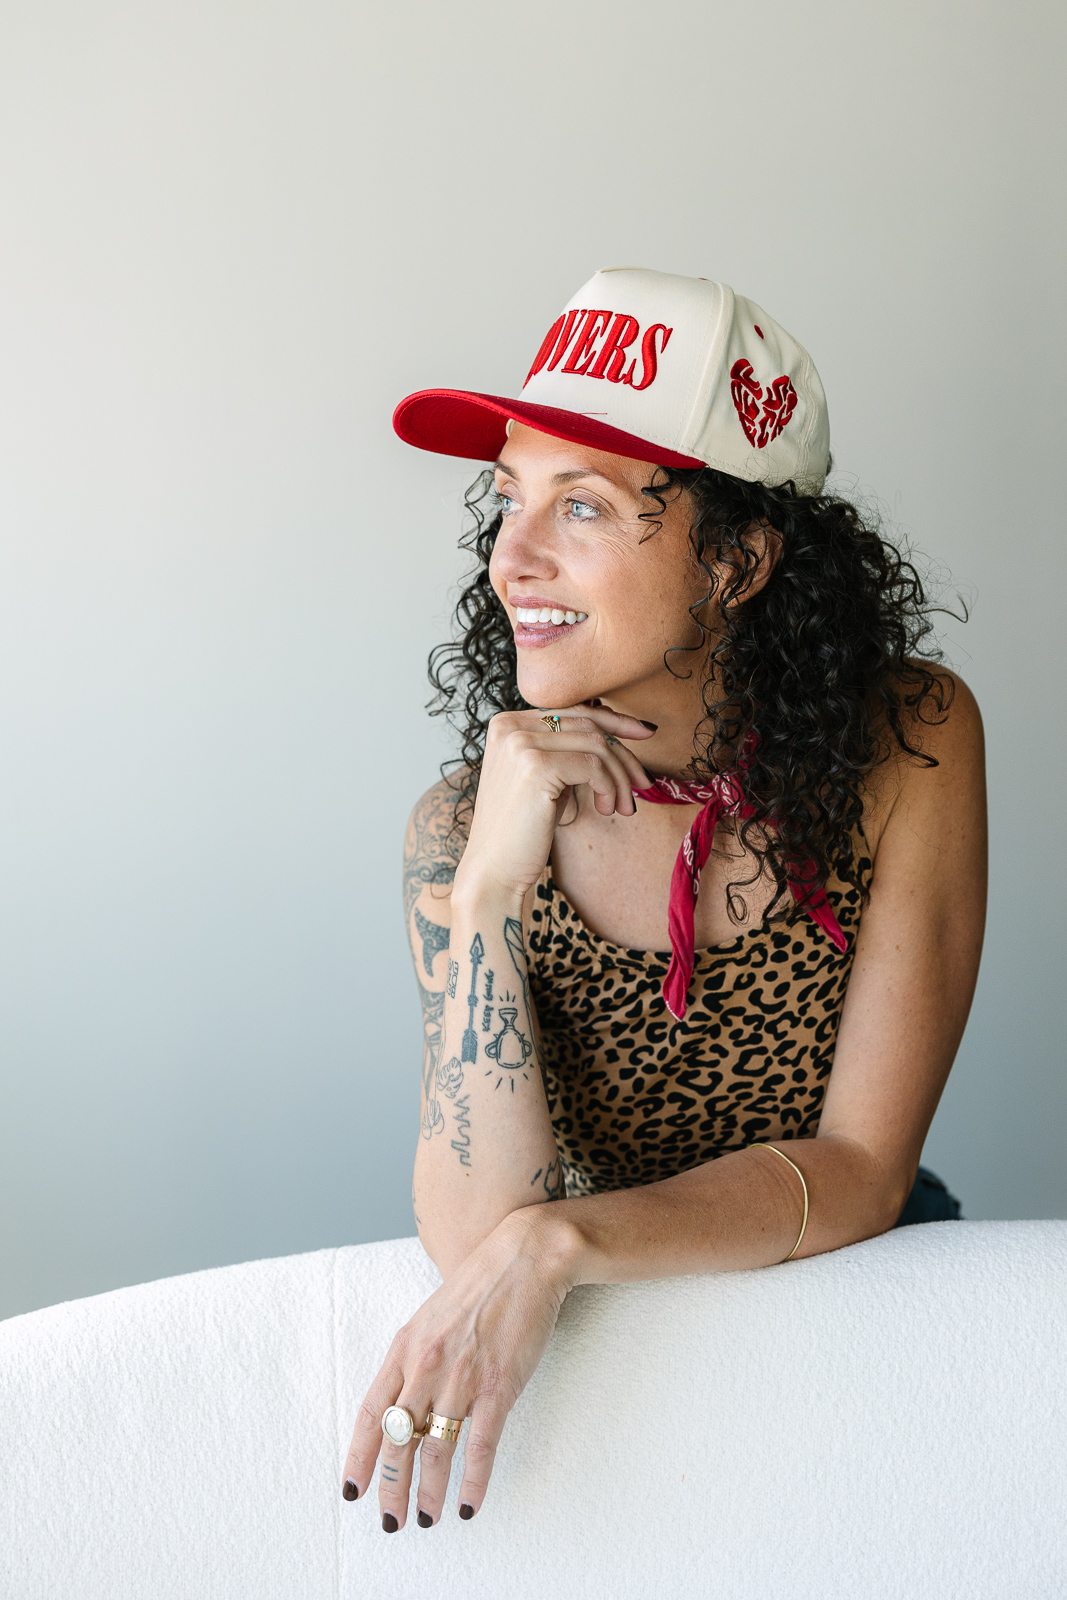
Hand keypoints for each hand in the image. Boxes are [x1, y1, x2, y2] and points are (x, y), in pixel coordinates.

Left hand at [342, 1209, 579, 1528]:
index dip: (359, 1457)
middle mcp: (426, 1365)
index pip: (370, 1413)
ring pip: (435, 1450)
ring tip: (427, 1519)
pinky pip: (480, 1446)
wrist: (524, 1258)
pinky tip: (469, 1504)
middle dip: (390, 1487)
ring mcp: (461, 1377)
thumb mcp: (431, 1316)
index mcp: (405, 1347)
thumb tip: (402, 1401)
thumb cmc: (480, 1286)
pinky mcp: (499, 1386)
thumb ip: (415, 1357)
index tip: (354, 1490)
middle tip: (390, 1520)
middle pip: (397, 1440)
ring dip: (428, 1493)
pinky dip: (473, 1482)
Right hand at [456, 704, 654, 901]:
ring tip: (622, 806)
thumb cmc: (523, 829)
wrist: (495, 870)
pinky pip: (593, 766)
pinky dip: (609, 786)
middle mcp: (510, 726)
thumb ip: (567, 750)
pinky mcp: (535, 766)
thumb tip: (612, 725)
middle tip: (643, 783)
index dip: (614, 720)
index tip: (645, 734)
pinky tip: (605, 809)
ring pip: (596, 745)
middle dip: (623, 754)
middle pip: (588, 725)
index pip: (573, 710)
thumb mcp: (546, 777)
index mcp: (508, 723)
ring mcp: (520, 744)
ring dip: (619, 777)